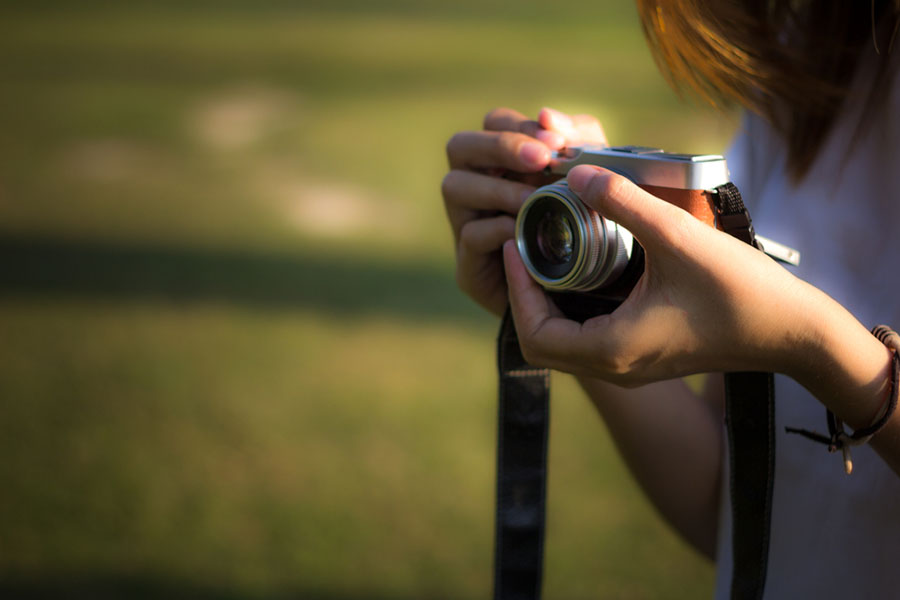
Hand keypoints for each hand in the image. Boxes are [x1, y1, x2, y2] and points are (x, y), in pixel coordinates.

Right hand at [442, 107, 606, 315]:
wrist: (591, 292)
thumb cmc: (589, 221)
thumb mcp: (594, 173)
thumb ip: (578, 138)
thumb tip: (547, 115)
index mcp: (503, 159)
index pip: (493, 123)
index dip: (518, 128)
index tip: (554, 143)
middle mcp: (475, 186)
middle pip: (459, 146)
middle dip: (499, 148)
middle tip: (541, 160)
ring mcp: (466, 224)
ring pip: (454, 187)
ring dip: (498, 189)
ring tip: (534, 199)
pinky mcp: (469, 266)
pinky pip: (469, 236)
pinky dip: (497, 228)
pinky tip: (524, 230)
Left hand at [503, 164, 816, 384]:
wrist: (792, 333)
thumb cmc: (740, 291)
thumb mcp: (677, 238)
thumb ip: (623, 202)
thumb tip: (575, 170)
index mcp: (611, 350)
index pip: (533, 332)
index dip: (516, 288)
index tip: (514, 243)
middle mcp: (613, 368)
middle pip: (540, 343)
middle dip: (525, 296)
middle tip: (525, 248)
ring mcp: (628, 368)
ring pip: (562, 345)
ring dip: (546, 304)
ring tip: (547, 254)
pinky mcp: (643, 359)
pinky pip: (586, 342)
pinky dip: (571, 312)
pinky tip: (582, 272)